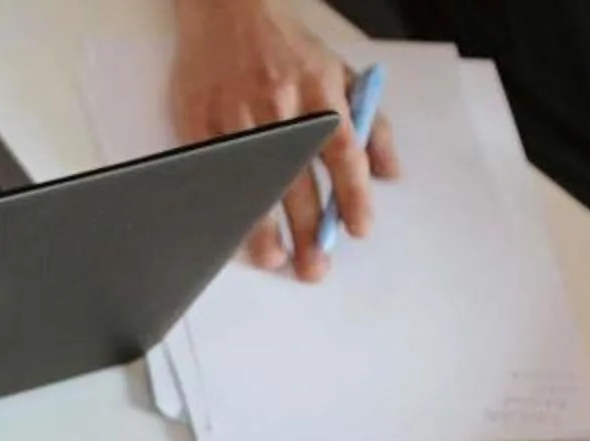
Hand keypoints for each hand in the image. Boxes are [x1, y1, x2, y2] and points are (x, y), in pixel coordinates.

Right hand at [170, 0, 396, 281]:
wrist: (228, 12)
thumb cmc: (286, 47)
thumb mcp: (339, 72)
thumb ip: (369, 123)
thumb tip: (389, 172)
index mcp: (320, 90)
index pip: (342, 151)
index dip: (352, 194)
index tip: (358, 228)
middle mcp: (280, 104)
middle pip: (298, 177)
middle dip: (308, 228)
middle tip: (315, 266)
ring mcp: (237, 115)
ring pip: (254, 181)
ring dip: (263, 226)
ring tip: (275, 259)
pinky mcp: (199, 121)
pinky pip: (215, 173)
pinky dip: (225, 206)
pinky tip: (232, 231)